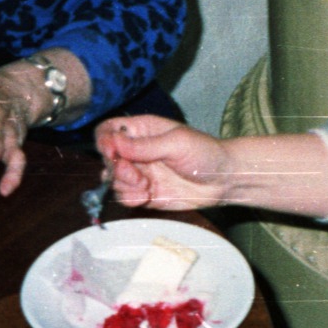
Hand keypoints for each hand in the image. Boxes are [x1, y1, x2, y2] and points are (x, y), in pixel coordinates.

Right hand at [95, 116, 231, 209]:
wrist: (222, 181)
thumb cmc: (204, 153)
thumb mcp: (176, 143)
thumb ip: (144, 146)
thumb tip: (113, 142)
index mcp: (142, 130)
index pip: (108, 130)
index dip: (104, 141)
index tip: (111, 152)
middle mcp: (136, 151)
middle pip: (106, 158)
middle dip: (116, 168)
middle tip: (135, 174)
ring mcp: (139, 173)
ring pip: (113, 180)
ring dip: (124, 185)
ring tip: (146, 186)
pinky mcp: (144, 193)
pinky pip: (125, 197)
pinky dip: (131, 198)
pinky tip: (148, 196)